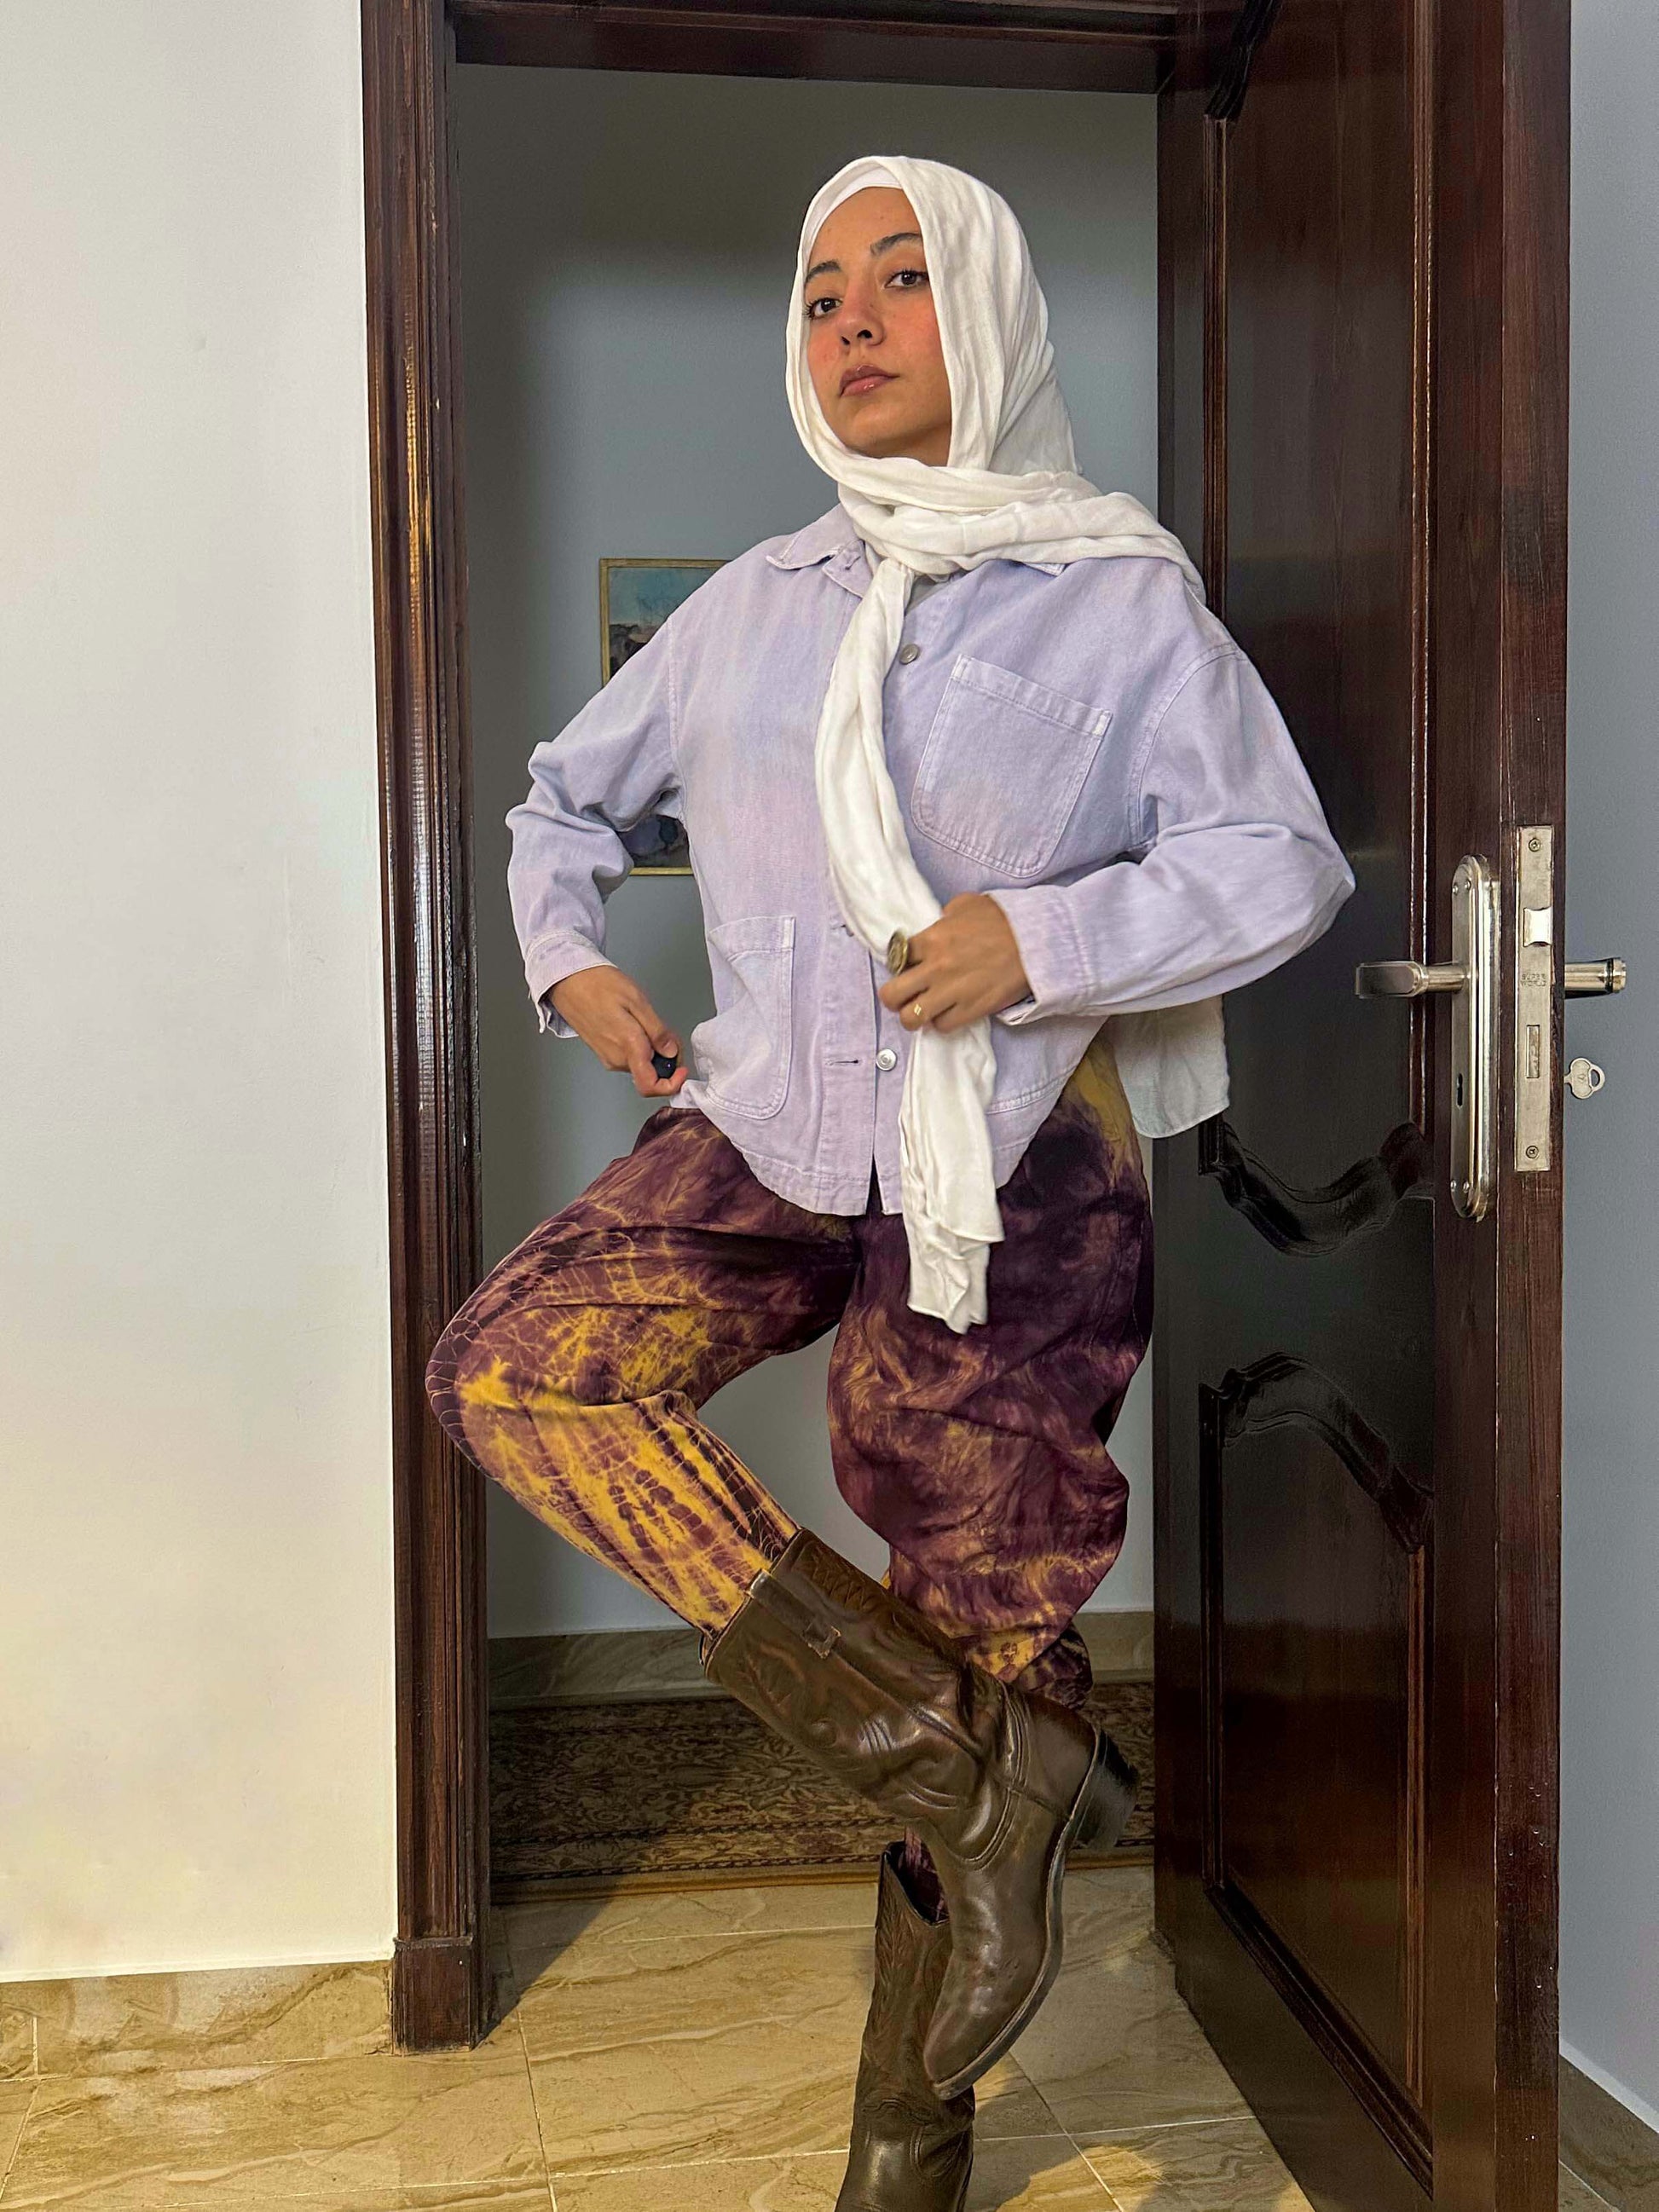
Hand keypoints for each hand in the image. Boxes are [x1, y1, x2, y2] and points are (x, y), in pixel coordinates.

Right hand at [549, 967, 688, 1096]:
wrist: (568, 980)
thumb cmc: (599, 985)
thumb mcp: (637, 1001)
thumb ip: (657, 1031)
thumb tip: (672, 1052)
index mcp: (627, 1046)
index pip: (650, 1086)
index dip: (671, 1083)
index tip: (682, 1068)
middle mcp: (616, 1058)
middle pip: (650, 1073)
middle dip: (666, 1058)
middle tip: (669, 1034)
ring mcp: (608, 1056)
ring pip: (640, 1064)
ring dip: (653, 1051)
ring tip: (649, 1023)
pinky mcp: (603, 1051)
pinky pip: (629, 1057)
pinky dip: (640, 1047)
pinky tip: (637, 1025)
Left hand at [876, 893, 1030, 1033]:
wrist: (1036, 941)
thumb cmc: (1003, 919)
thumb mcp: (967, 904)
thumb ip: (944, 916)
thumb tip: (938, 923)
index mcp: (931, 939)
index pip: (894, 958)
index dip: (897, 964)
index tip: (906, 966)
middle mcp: (935, 969)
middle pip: (891, 995)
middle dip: (893, 997)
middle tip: (903, 994)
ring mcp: (951, 992)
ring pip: (911, 1018)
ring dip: (913, 1015)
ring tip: (922, 1010)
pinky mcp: (970, 1010)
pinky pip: (941, 1026)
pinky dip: (940, 1022)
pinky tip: (947, 1012)